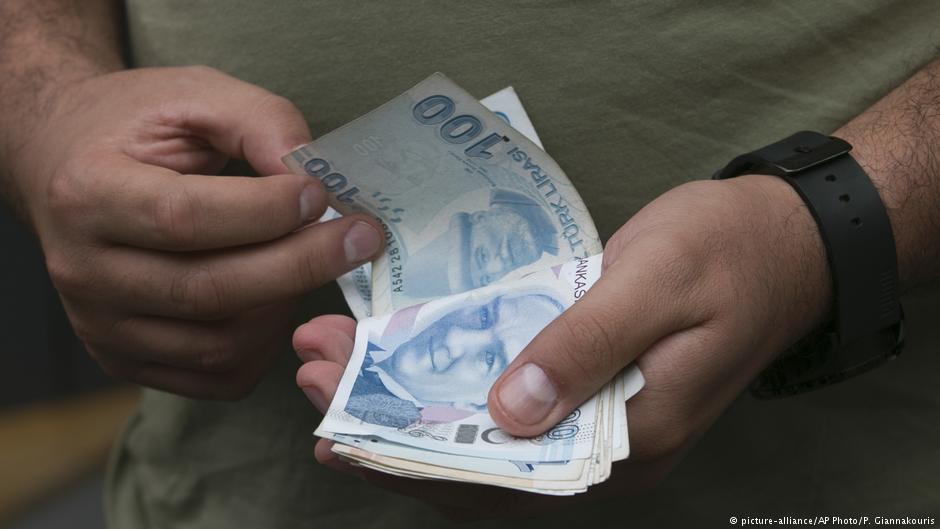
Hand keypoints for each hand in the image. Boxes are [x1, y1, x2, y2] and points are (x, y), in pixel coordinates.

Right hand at [7, 66, 382, 398]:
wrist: (69, 166)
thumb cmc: (136, 127)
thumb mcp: (195, 94)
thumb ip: (260, 122)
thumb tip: (318, 181)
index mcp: (87, 194)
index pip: (184, 218)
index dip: (264, 212)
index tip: (322, 195)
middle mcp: (83, 272)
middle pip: (208, 290)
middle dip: (300, 264)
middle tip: (362, 237)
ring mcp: (101, 327)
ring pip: (219, 344)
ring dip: (286, 305)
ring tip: (311, 258)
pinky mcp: (127, 359)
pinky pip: (217, 376)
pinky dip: (266, 345)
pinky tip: (281, 298)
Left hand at [294, 175, 830, 508]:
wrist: (785, 242)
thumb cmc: (727, 253)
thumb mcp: (655, 284)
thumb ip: (586, 346)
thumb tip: (507, 413)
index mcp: (626, 439)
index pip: (499, 476)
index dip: (409, 457)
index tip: (335, 425)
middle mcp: (602, 445)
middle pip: (477, 461)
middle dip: (387, 428)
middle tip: (312, 375)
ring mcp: (594, 418)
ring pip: (484, 435)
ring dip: (407, 405)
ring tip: (334, 365)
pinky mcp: (586, 383)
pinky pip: (505, 403)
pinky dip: (447, 386)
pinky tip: (403, 362)